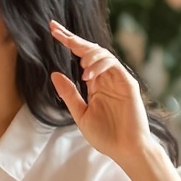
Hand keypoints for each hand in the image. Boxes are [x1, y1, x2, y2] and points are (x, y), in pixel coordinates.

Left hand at [48, 22, 153, 166]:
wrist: (125, 150)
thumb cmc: (105, 135)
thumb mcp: (80, 114)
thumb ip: (69, 94)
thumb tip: (54, 74)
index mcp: (95, 84)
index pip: (81, 58)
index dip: (68, 43)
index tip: (53, 31)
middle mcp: (106, 79)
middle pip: (91, 51)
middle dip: (73, 39)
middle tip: (56, 30)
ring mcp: (118, 80)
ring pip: (103, 54)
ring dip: (87, 53)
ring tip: (79, 65)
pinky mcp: (128, 84)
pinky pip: (114, 65)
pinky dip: (99, 65)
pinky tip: (87, 73)